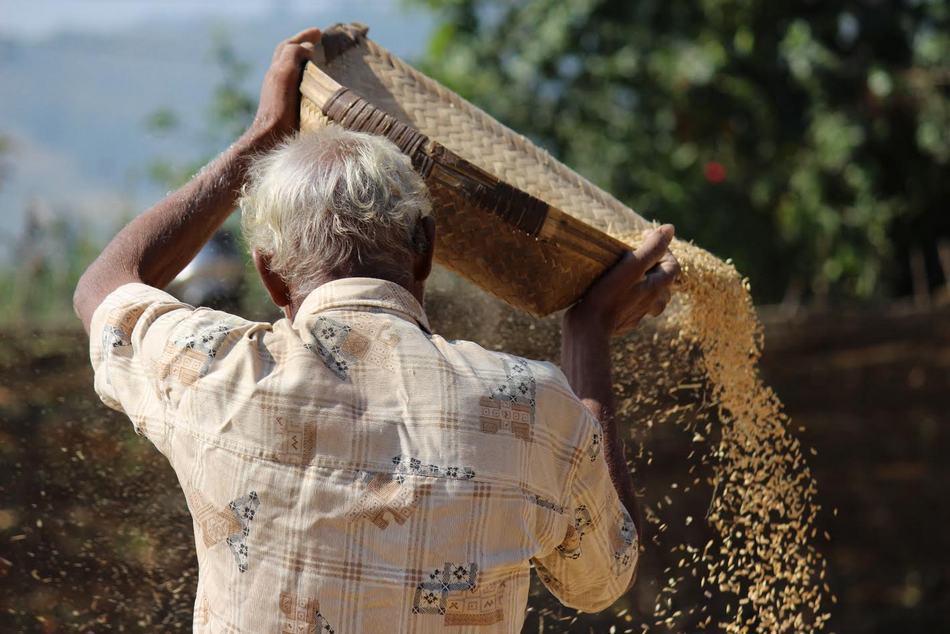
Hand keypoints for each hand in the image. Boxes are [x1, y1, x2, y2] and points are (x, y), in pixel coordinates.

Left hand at [248, 27, 321, 141]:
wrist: (271, 140)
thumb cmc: (278, 109)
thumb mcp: (283, 75)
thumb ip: (292, 55)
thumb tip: (307, 48)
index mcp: (277, 70)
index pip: (288, 46)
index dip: (303, 37)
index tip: (320, 33)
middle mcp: (277, 80)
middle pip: (288, 56)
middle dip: (303, 46)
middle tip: (320, 42)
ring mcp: (282, 95)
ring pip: (294, 72)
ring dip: (307, 64)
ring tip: (322, 63)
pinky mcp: (289, 110)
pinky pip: (300, 88)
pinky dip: (309, 81)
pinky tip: (319, 89)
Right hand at [566, 224, 679, 336]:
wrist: (588, 327)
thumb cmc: (608, 294)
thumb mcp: (631, 265)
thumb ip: (652, 247)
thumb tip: (670, 228)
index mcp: (656, 288)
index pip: (673, 266)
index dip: (664, 248)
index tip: (643, 236)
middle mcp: (650, 303)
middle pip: (664, 284)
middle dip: (656, 267)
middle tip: (639, 255)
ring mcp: (636, 314)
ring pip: (650, 299)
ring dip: (644, 284)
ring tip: (630, 274)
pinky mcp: (622, 322)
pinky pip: (632, 308)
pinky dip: (629, 297)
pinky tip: (615, 291)